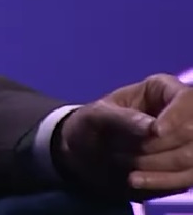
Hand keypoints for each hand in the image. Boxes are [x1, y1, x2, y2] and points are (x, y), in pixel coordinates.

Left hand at [57, 73, 192, 200]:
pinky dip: (162, 181)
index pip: (187, 99)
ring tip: (126, 164)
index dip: (177, 116)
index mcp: (162, 90)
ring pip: (191, 157)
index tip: (156, 131)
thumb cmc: (92, 125)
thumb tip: (153, 128)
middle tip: (126, 150)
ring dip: (158, 164)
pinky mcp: (187, 167)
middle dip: (159, 145)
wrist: (88, 155)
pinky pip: (188, 178)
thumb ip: (123, 118)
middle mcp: (183, 114)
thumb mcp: (97, 115)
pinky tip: (135, 180)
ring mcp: (188, 143)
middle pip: (191, 131)